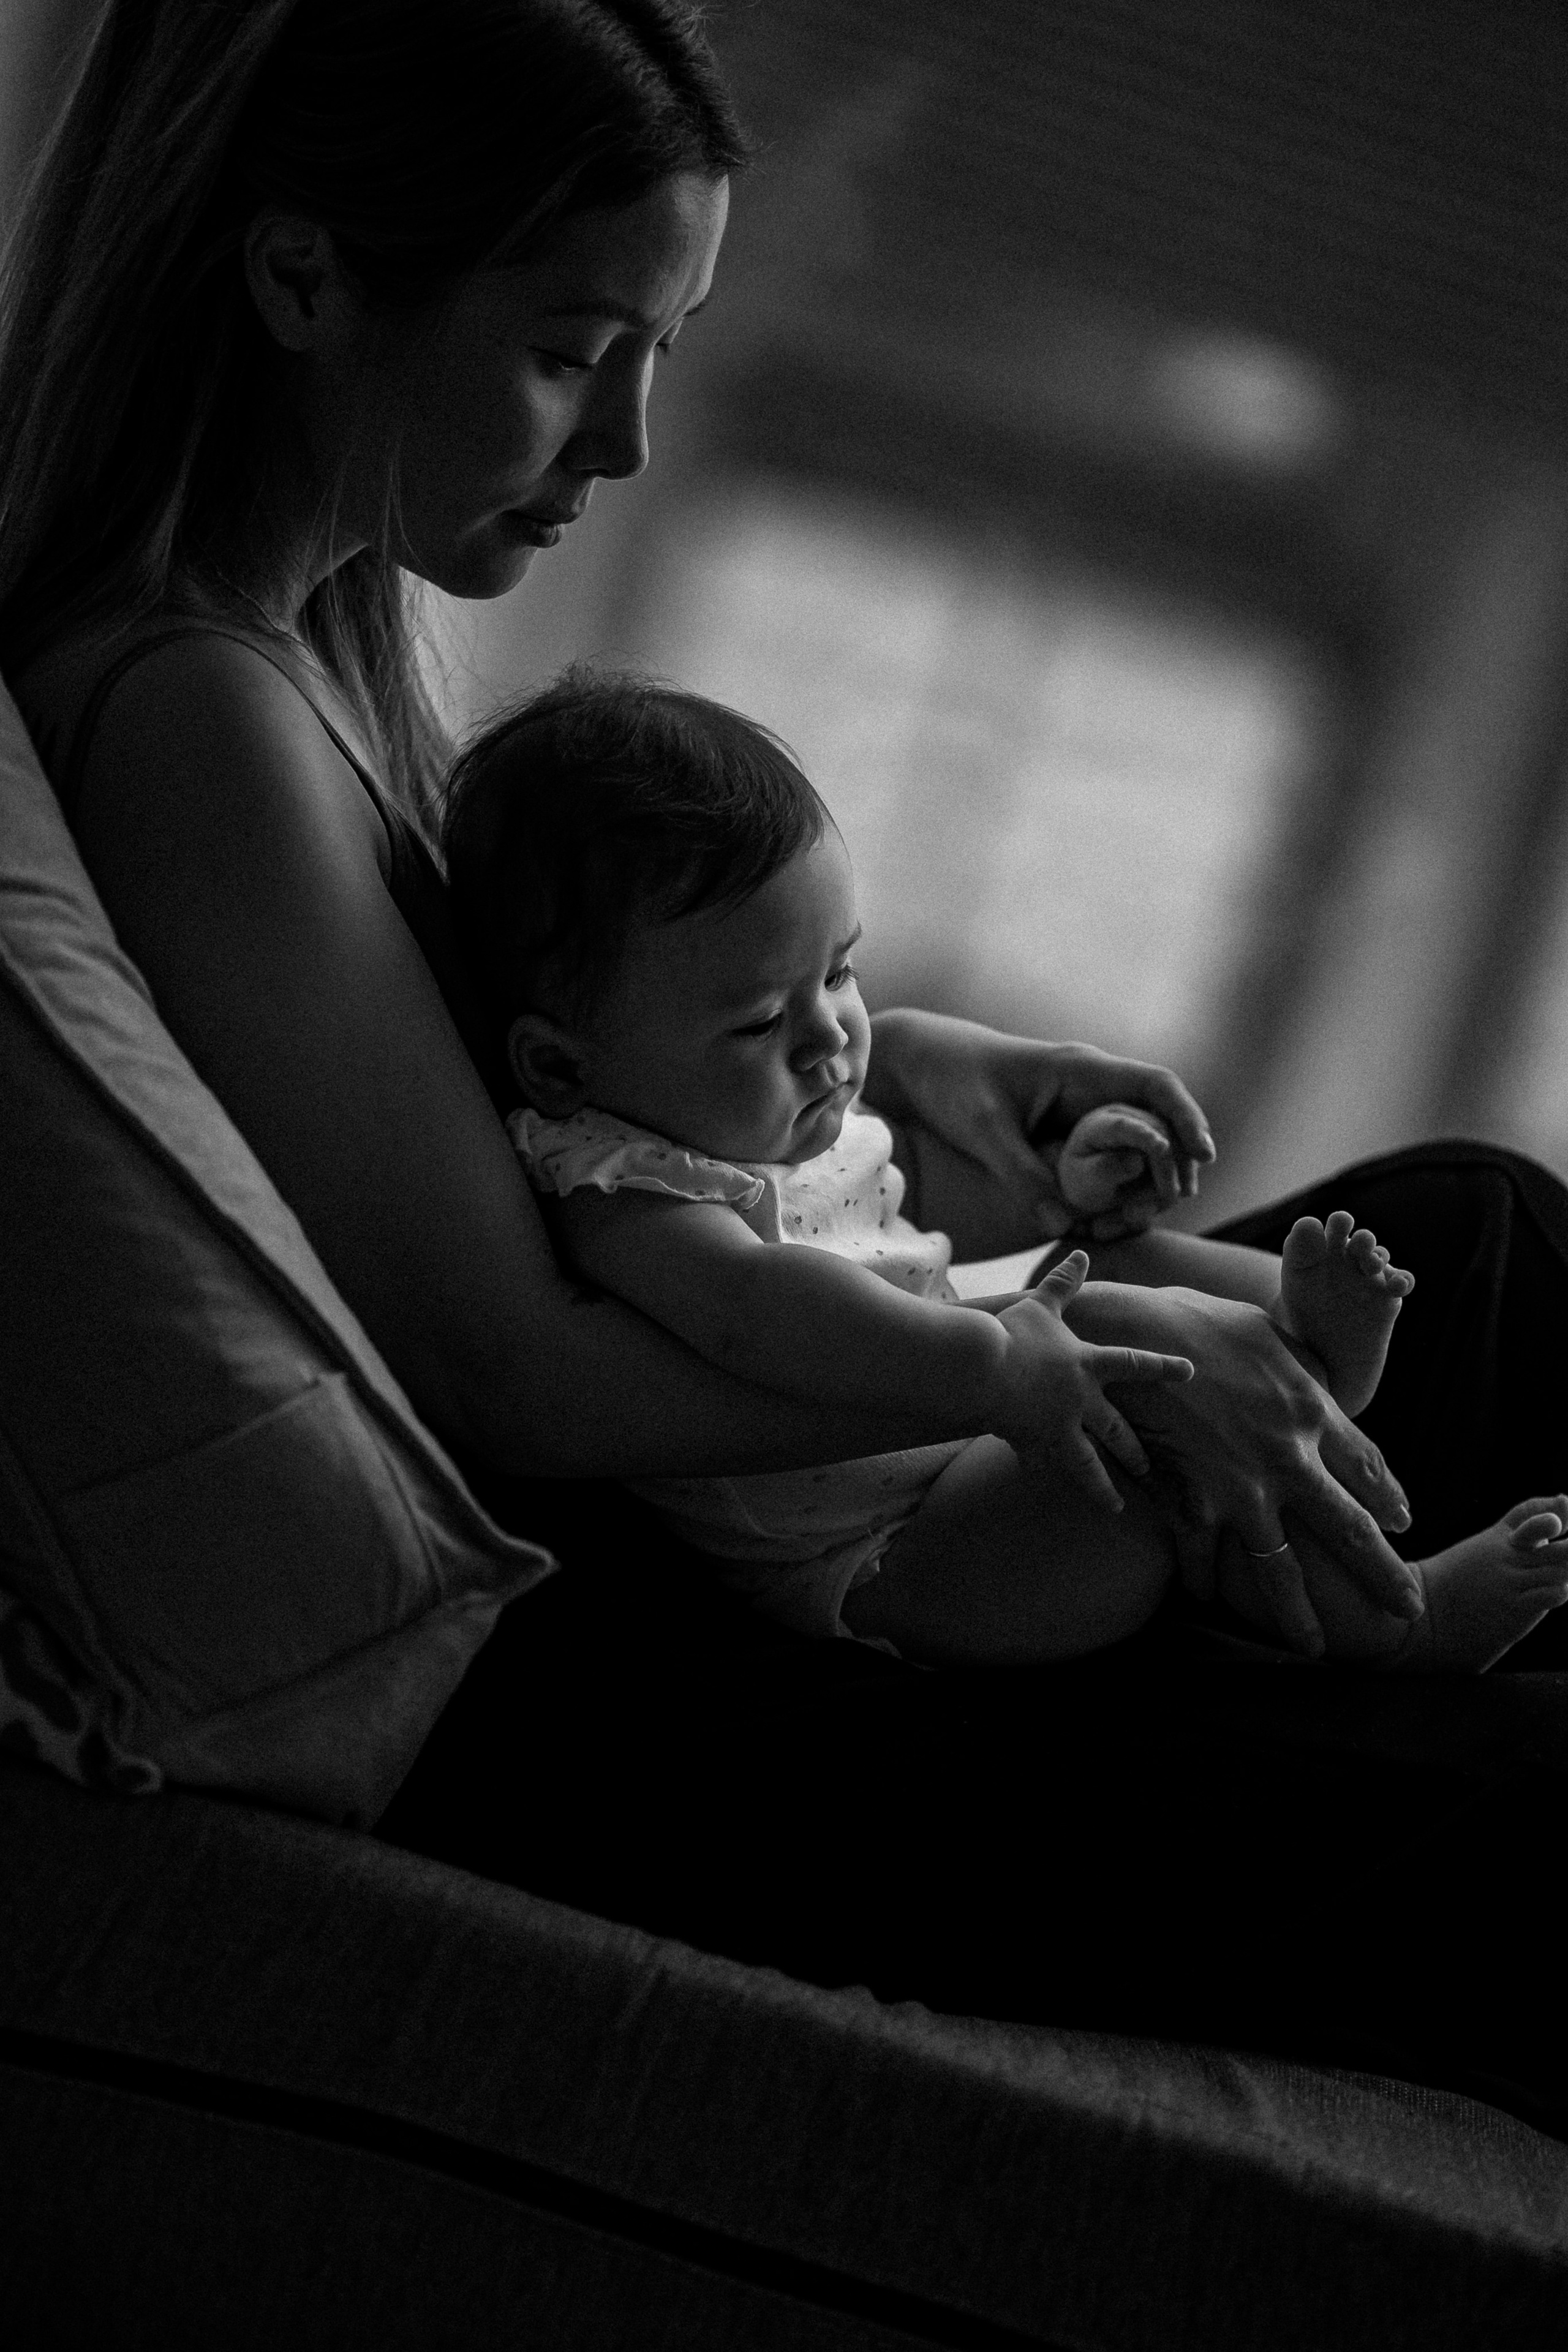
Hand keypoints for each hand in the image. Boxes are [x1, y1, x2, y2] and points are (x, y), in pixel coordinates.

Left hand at [865, 1011, 1214, 1244]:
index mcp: (1081, 1070)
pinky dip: (1113, 1187)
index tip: (1204, 1156)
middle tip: (1169, 1204)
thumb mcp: (983, 1128)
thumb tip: (1061, 1225)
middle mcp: (1091, 1087)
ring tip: (1134, 1221)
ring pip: (1136, 1143)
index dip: (1187, 1118)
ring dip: (1145, 1179)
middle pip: (1159, 1120)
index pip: (1156, 1085)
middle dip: (1174, 1161)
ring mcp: (1081, 1109)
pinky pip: (1106, 1158)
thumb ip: (1021, 1174)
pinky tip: (1105, 1219)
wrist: (921, 1063)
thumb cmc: (953, 1081)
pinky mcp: (1065, 1132)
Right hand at [992, 1251, 1193, 1513]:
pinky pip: (1039, 1460)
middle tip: (1149, 1468)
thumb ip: (1064, 1282)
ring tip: (1116, 1506)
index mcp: (1088, 1365)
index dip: (1164, 1366)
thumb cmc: (1013, 1332)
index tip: (1189, 1372)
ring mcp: (1059, 1427)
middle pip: (1118, 1429)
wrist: (982, 1367)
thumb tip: (1081, 1253)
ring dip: (1103, 1487)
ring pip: (1089, 1464)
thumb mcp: (1042, 1304)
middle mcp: (1081, 1401)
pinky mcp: (1033, 1443)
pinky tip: (1037, 1476)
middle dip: (1135, 1450)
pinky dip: (1038, 1467)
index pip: (1136, 1364)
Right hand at [1065, 1281, 1422, 1653]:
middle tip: (1407, 1609)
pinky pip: (1202, 1558)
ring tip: (1314, 1648)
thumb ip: (1305, 1372)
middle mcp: (1288, 1459)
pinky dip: (1203, 1582)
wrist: (1131, 1334)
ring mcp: (1239, 1488)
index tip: (1403, 1521)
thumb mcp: (1271, 1336)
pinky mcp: (1190, 1501)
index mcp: (1314, 1411)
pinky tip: (1206, 1599)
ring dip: (1299, 1615)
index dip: (1390, 1499)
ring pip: (1280, 1569)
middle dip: (1383, 1576)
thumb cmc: (1199, 1321)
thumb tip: (1325, 1391)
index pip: (1370, 1468)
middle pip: (1350, 1530)